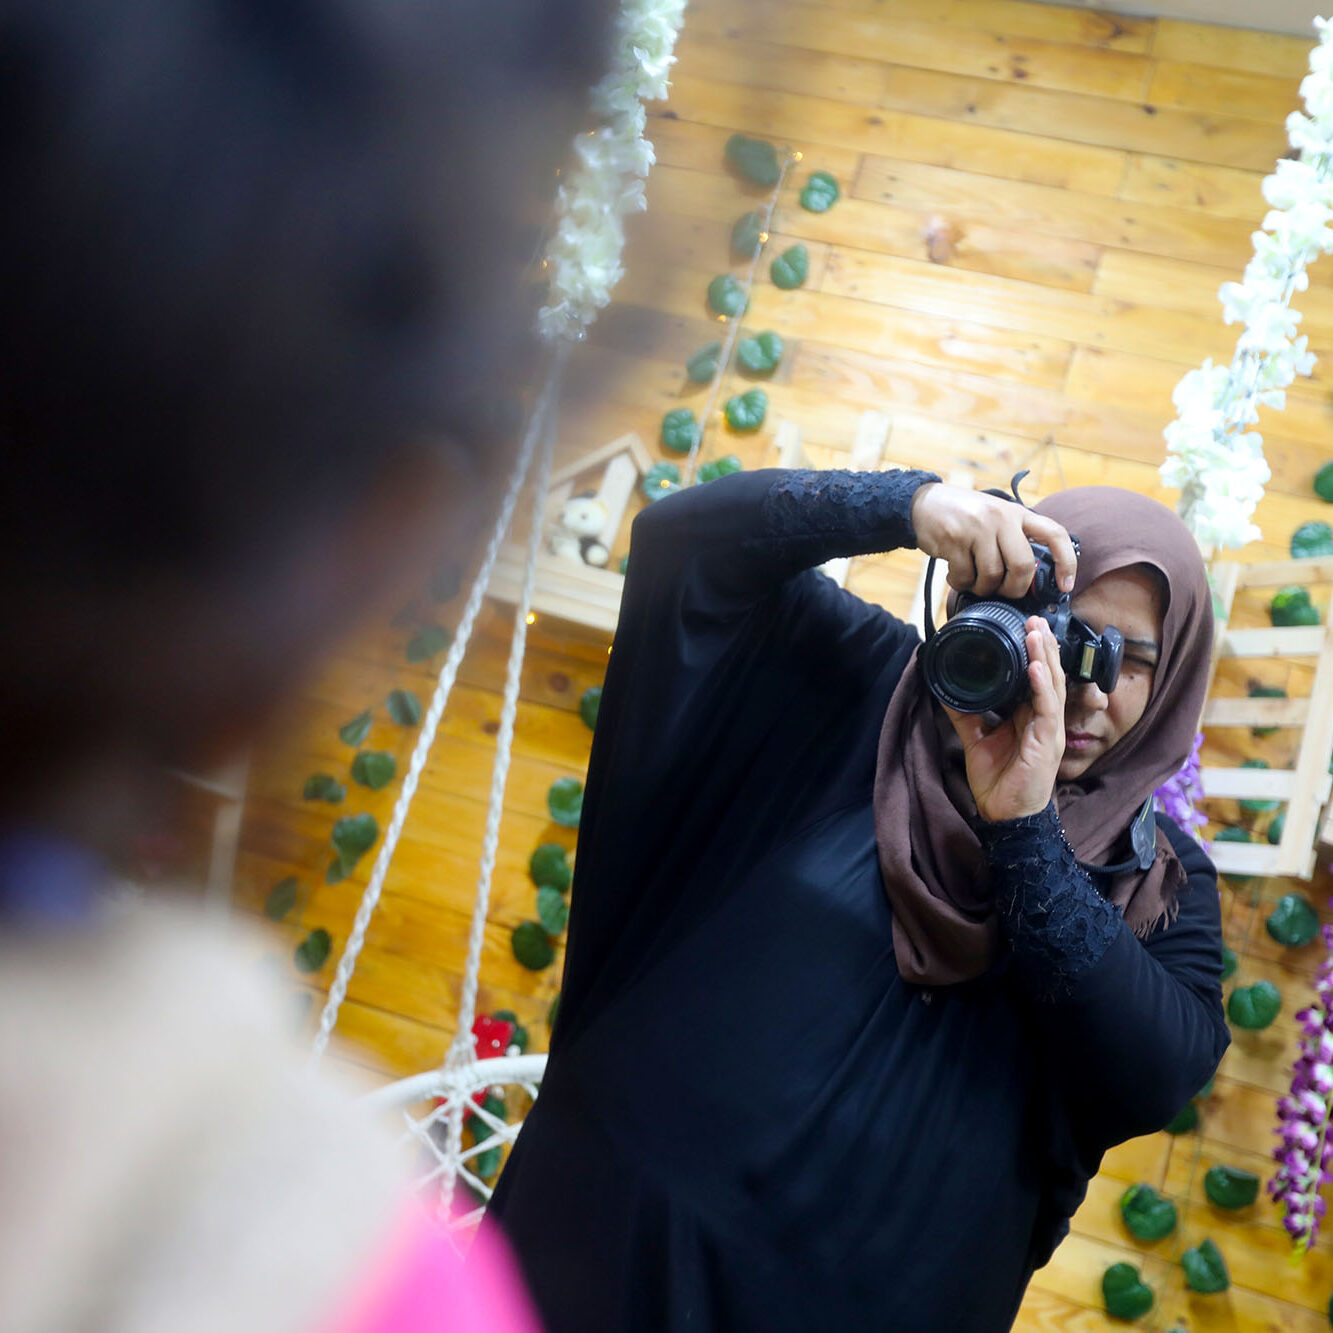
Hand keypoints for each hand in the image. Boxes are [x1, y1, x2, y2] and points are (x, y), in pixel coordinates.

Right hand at [909, 482, 1076, 597]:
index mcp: (1017, 513)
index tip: (1065, 585)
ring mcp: (977, 528)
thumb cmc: (963, 515)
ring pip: (992, 576)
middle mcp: (1001, 518)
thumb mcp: (995, 516)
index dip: (1066, 562)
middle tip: (1003, 591)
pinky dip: (960, 584)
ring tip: (973, 582)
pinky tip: (955, 575)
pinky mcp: (954, 539)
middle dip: (1014, 588)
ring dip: (982, 588)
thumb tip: (1031, 577)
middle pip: (1023, 566)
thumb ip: (1014, 538)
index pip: (1054, 534)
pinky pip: (965, 576)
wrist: (923, 503)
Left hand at [942, 617, 1065, 822]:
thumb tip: (945, 690)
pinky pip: (1048, 709)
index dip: (1035, 652)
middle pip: (1050, 674)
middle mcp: (1045, 719)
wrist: (1004, 815)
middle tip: (1034, 618)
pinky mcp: (1048, 743)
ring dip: (1045, 657)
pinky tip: (1036, 667)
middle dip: (1044, 645)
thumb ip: (965, 714)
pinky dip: (1042, 686)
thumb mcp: (976, 739)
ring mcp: (1050, 730)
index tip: (1026, 626)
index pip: (1038, 677)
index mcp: (1031, 716)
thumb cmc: (998, 780)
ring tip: (1037, 632)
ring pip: (1053, 685)